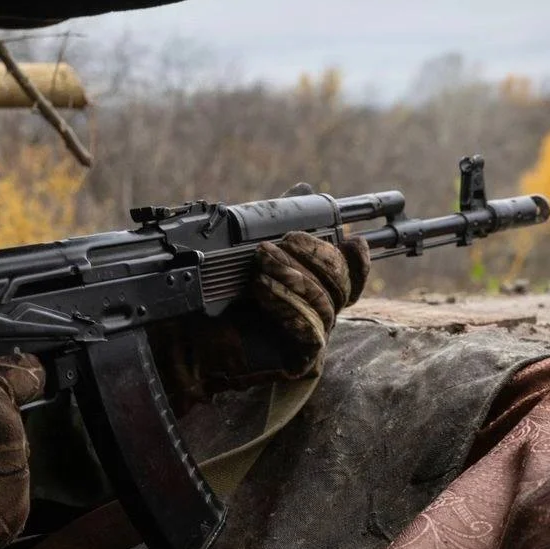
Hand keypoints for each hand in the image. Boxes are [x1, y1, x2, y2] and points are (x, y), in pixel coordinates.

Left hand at [149, 195, 368, 412]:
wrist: (192, 339)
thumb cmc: (219, 298)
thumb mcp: (249, 251)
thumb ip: (278, 223)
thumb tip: (304, 188)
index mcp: (315, 292)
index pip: (352, 278)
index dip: (358, 260)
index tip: (352, 239)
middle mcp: (320, 315)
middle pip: (342, 285)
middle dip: (316, 256)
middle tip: (284, 240)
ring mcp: (313, 339)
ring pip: (324, 302)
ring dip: (292, 275)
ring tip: (261, 260)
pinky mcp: (301, 359)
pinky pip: (309, 328)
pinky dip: (286, 303)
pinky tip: (262, 288)